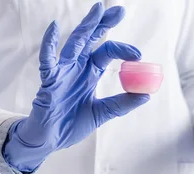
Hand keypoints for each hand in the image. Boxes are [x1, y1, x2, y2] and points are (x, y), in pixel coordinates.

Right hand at [3, 3, 148, 171]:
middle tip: (119, 10)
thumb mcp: (103, 113)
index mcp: (89, 73)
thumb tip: (146, 95)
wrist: (50, 140)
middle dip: (104, 24)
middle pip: (91, 40)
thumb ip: (122, 104)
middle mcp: (76, 68)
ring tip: (98, 10)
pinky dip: (49, 44)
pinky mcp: (48, 81)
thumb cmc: (72, 124)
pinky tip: (53, 28)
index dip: (123, 49)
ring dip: (86, 27)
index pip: (107, 52)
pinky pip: (47, 60)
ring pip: (75, 44)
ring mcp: (62, 72)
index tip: (139, 55)